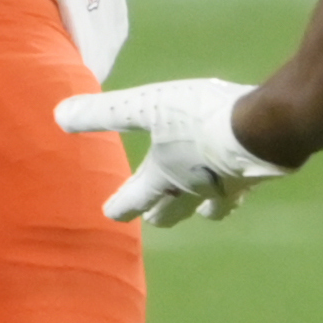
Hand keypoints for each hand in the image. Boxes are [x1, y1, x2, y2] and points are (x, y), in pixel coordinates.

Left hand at [55, 77, 290, 225]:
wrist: (263, 130)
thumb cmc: (198, 118)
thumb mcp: (145, 107)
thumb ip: (104, 113)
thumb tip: (59, 116)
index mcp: (164, 176)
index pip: (135, 198)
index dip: (121, 205)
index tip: (110, 213)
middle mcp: (194, 191)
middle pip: (172, 212)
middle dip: (159, 213)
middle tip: (152, 215)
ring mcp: (228, 189)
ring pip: (211, 209)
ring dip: (199, 208)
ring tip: (199, 204)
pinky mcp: (255, 178)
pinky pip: (240, 190)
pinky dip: (233, 187)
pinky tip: (238, 174)